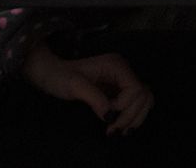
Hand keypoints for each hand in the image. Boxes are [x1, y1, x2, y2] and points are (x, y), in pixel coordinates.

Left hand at [22, 44, 154, 135]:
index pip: (135, 88)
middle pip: (144, 95)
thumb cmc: (60, 77)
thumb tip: (110, 116)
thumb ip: (94, 99)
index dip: (124, 105)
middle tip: (112, 130)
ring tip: (118, 129)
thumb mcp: (74, 87)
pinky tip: (120, 123)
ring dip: (135, 117)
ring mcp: (123, 79)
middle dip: (130, 115)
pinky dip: (133, 115)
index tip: (106, 114)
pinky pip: (136, 102)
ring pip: (144, 99)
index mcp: (116, 66)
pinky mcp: (120, 89)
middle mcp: (124, 71)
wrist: (51, 73)